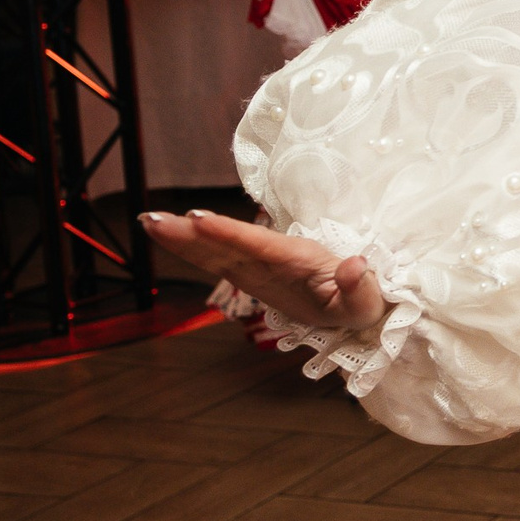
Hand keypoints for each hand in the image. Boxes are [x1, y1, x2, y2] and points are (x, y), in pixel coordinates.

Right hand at [142, 209, 388, 333]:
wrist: (363, 301)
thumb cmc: (366, 299)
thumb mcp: (368, 301)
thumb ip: (360, 286)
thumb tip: (356, 266)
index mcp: (299, 259)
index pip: (260, 244)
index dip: (230, 233)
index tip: (200, 220)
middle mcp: (274, 257)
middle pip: (229, 242)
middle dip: (193, 233)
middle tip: (155, 219)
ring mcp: (260, 265)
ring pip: (218, 248)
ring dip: (185, 238)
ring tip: (151, 223)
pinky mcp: (252, 275)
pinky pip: (219, 261)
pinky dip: (194, 250)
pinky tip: (169, 239)